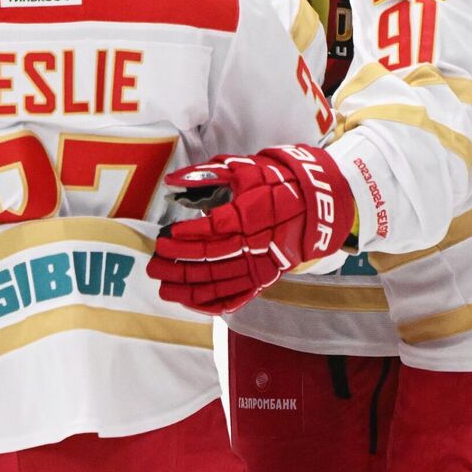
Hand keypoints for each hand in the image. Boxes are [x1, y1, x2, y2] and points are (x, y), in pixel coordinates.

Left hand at [147, 145, 355, 314]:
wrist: (317, 204)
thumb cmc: (276, 182)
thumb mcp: (243, 169)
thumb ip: (205, 175)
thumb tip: (172, 180)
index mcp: (250, 215)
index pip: (210, 231)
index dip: (184, 236)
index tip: (164, 236)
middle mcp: (255, 244)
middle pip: (210, 260)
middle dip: (178, 264)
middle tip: (154, 264)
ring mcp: (261, 265)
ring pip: (219, 282)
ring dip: (188, 287)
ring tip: (163, 287)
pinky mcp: (266, 278)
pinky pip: (236, 297)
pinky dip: (212, 303)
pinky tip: (190, 302)